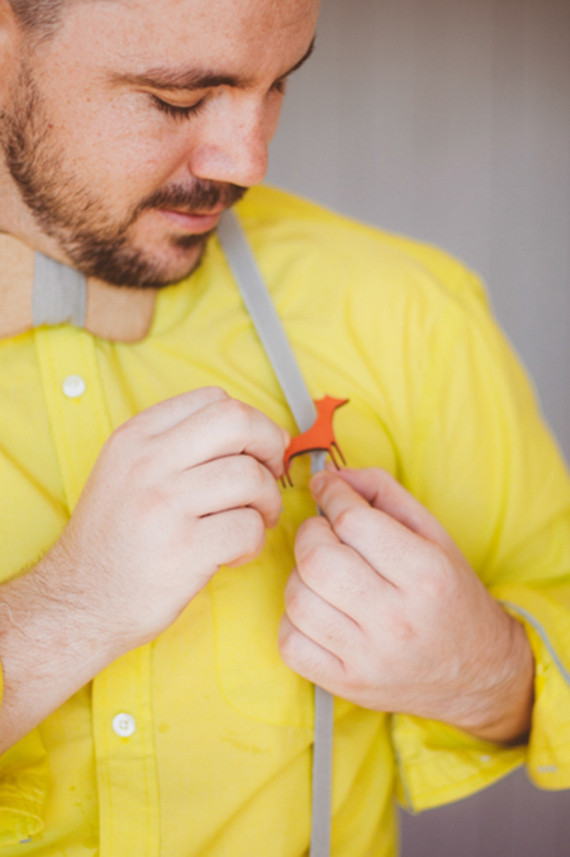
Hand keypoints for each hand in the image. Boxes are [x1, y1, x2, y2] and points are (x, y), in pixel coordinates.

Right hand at [54, 387, 287, 649]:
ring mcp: (165, 505)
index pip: (213, 399)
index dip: (250, 422)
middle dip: (271, 445)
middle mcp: (148, 462)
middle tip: (272, 474)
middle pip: (238, 422)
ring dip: (267, 502)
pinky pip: (248, 528)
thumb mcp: (126, 472)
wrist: (78, 602)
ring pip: (251, 477)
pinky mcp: (184, 549)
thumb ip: (176, 446)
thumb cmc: (115, 540)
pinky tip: (234, 553)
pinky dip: (254, 542)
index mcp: (135, 437)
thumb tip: (251, 435)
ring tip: (253, 521)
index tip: (256, 449)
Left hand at [279, 468, 533, 742]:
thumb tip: (332, 476)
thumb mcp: (434, 534)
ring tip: (323, 574)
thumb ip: (384, 493)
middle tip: (323, 532)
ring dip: (300, 575)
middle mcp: (397, 618)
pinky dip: (293, 620)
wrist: (478, 673)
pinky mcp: (347, 685)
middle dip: (310, 533)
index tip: (326, 490)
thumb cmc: (450, 595)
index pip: (353, 521)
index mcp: (426, 574)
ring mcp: (369, 656)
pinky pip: (290, 643)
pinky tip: (317, 610)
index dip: (331, 496)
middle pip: (317, 559)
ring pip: (297, 599)